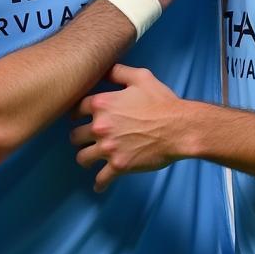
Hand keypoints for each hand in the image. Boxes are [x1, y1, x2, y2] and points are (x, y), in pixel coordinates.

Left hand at [72, 65, 182, 191]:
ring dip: (85, 158)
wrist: (179, 128)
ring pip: (82, 158)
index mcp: (102, 104)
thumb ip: (118, 72)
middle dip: (79, 137)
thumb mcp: (140, 77)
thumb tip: (104, 68)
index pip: (76, 110)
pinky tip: (99, 185)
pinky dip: (100, 183)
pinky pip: (102, 178)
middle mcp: (100, 126)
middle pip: (75, 135)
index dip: (77, 114)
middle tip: (84, 139)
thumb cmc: (162, 102)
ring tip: (89, 159)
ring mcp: (108, 148)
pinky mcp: (119, 166)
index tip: (78, 119)